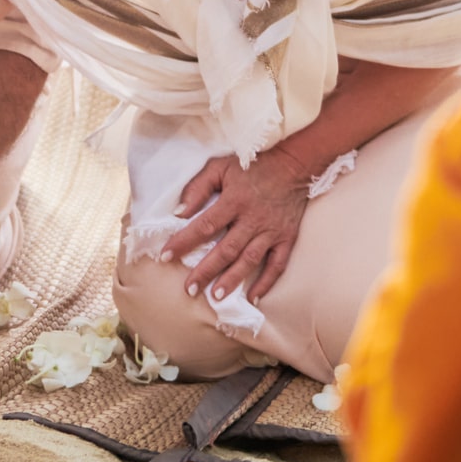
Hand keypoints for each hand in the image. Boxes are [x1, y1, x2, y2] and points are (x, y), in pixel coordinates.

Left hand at [165, 150, 313, 307]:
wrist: (294, 164)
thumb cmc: (252, 166)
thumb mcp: (220, 167)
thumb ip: (198, 188)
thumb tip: (179, 213)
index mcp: (233, 200)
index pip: (204, 225)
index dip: (184, 242)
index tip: (166, 256)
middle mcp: (252, 219)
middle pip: (226, 249)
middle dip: (206, 270)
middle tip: (190, 289)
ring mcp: (271, 231)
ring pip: (249, 260)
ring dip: (232, 279)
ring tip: (216, 296)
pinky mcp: (287, 238)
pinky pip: (277, 264)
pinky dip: (266, 282)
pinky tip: (253, 297)